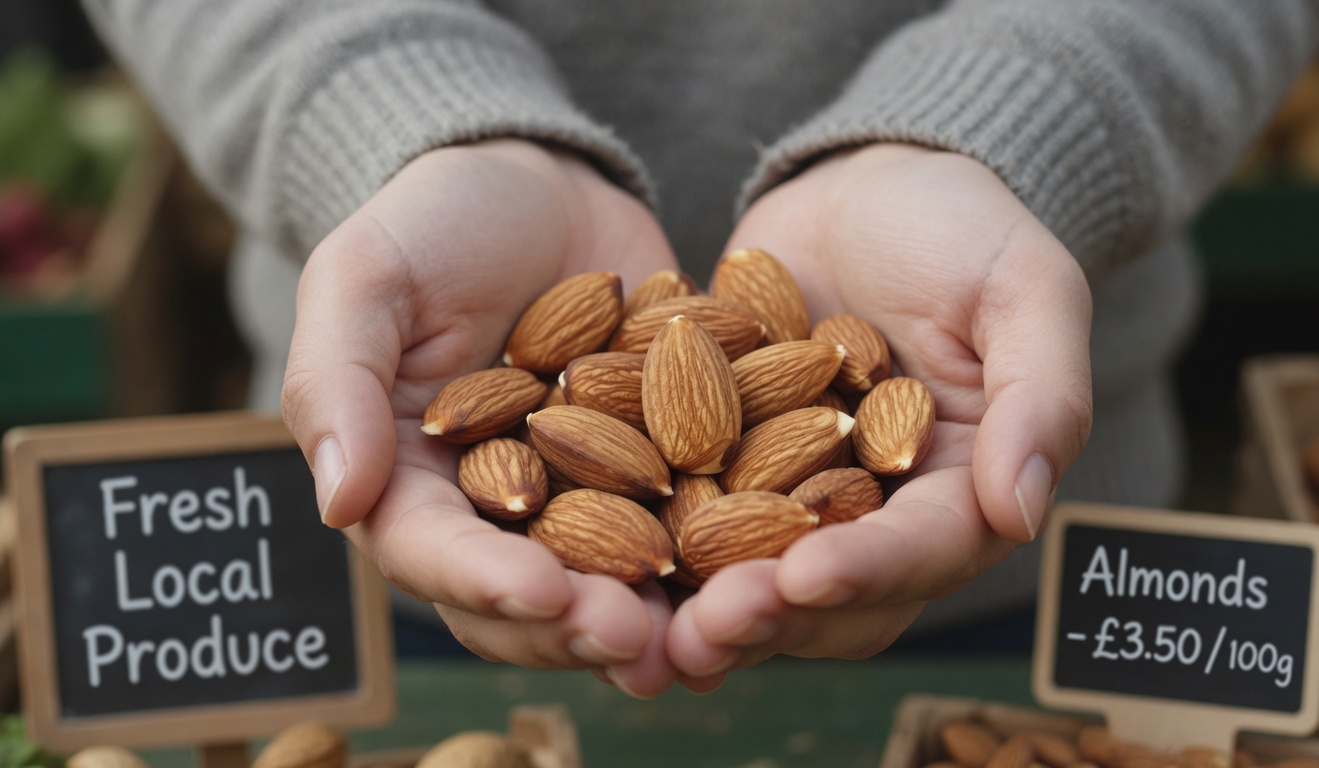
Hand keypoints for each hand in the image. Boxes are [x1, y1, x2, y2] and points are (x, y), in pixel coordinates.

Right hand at [282, 139, 679, 695]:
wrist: (542, 186)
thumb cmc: (435, 223)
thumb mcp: (365, 277)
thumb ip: (339, 380)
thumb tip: (338, 503)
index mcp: (411, 481)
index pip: (435, 552)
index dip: (487, 583)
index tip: (546, 595)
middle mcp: (496, 511)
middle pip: (528, 598)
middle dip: (580, 626)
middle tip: (639, 641)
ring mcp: (582, 498)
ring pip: (612, 584)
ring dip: (658, 619)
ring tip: (710, 634)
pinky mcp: (657, 473)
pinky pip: (689, 525)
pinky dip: (723, 559)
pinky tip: (769, 578)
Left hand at [667, 143, 1092, 683]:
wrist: (862, 186)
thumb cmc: (961, 226)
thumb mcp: (1024, 289)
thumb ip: (1040, 395)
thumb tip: (1022, 510)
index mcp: (963, 485)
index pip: (926, 547)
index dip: (869, 570)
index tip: (805, 576)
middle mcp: (881, 510)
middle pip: (834, 592)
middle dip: (772, 613)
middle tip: (707, 630)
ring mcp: (799, 495)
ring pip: (757, 578)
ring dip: (706, 610)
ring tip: (649, 630)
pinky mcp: (729, 466)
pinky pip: (691, 518)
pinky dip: (652, 548)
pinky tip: (596, 570)